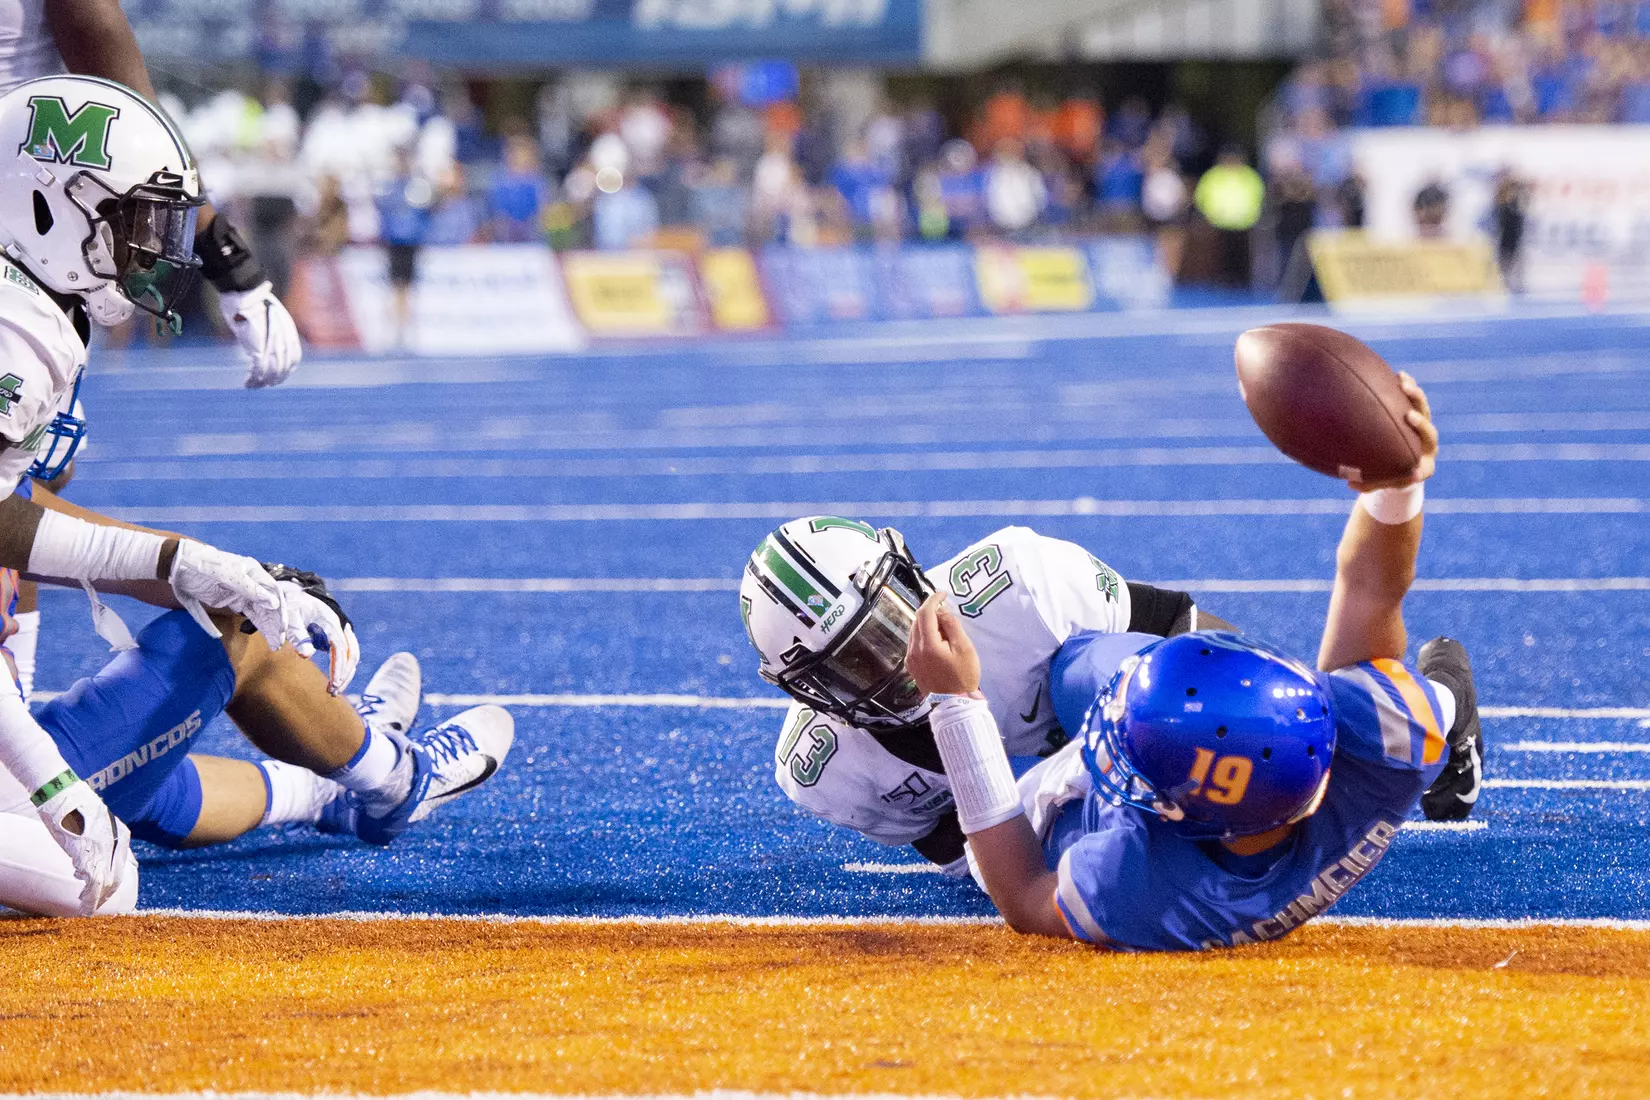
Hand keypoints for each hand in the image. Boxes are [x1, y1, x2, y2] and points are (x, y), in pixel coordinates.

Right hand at [36, 779, 133, 914]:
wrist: (61, 791)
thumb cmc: (75, 805)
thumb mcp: (98, 821)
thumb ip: (106, 838)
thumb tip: (108, 853)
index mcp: (121, 835)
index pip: (122, 867)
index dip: (113, 883)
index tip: (105, 894)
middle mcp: (116, 843)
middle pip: (116, 878)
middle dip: (106, 894)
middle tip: (95, 905)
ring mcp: (102, 848)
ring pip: (106, 883)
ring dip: (96, 898)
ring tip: (88, 907)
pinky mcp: (86, 852)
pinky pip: (93, 882)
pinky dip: (90, 897)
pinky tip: (85, 905)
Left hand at [169, 540, 313, 655]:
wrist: (180, 566)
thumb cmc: (206, 566)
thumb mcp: (229, 577)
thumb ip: (251, 590)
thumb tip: (274, 604)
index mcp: (255, 573)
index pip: (274, 594)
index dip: (280, 611)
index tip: (283, 629)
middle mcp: (253, 584)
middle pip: (270, 606)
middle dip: (276, 624)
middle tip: (279, 642)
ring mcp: (243, 594)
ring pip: (262, 613)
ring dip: (269, 628)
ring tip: (275, 644)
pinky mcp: (233, 602)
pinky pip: (250, 615)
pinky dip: (258, 626)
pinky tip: (265, 637)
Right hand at [218, 281, 301, 388]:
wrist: (245, 293)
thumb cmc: (251, 300)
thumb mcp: (264, 316)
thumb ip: (266, 330)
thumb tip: (257, 345)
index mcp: (289, 332)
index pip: (294, 357)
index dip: (286, 369)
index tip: (277, 375)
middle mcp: (285, 340)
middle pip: (285, 367)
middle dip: (275, 378)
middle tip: (264, 384)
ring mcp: (273, 345)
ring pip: (272, 371)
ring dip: (262, 381)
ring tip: (253, 385)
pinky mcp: (258, 348)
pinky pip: (258, 370)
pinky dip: (253, 379)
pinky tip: (247, 384)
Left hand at [275, 578, 359, 694]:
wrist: (293, 594)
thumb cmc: (289, 606)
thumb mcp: (289, 619)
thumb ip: (297, 636)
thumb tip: (306, 656)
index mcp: (330, 620)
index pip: (340, 647)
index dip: (338, 666)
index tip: (333, 683)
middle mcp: (339, 626)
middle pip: (352, 653)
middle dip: (344, 673)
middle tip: (332, 692)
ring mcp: (339, 631)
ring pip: (352, 655)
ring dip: (346, 673)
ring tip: (334, 690)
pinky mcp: (336, 637)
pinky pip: (346, 654)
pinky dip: (343, 668)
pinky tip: (336, 680)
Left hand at [907, 592, 981, 695]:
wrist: (954, 705)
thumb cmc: (963, 676)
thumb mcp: (964, 648)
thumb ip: (952, 626)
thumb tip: (941, 612)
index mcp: (927, 645)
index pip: (925, 613)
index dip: (933, 599)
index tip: (943, 594)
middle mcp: (913, 650)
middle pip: (918, 621)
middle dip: (931, 612)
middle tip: (947, 614)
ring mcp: (910, 659)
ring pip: (915, 631)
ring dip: (927, 624)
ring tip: (944, 629)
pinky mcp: (911, 666)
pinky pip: (914, 643)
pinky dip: (924, 635)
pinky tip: (937, 642)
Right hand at [1349, 372, 1438, 491]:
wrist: (1401, 460)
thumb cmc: (1387, 475)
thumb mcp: (1377, 482)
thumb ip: (1367, 483)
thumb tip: (1349, 483)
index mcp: (1422, 467)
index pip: (1424, 469)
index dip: (1420, 470)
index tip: (1415, 471)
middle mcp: (1427, 447)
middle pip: (1430, 433)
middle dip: (1421, 424)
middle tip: (1409, 416)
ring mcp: (1424, 428)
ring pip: (1426, 411)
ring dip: (1416, 398)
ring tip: (1405, 385)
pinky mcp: (1417, 414)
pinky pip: (1416, 399)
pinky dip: (1409, 387)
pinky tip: (1400, 374)